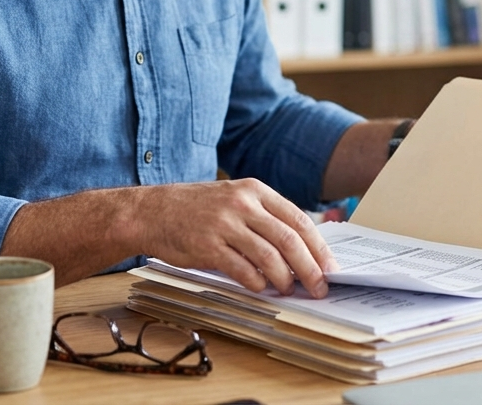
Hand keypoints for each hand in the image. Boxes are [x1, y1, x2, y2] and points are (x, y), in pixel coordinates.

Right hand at [133, 178, 338, 297]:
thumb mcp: (234, 199)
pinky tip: (260, 288)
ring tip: (288, 290)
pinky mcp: (208, 245)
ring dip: (284, 279)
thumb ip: (264, 218)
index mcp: (254, 190)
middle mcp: (242, 203)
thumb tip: (301, 251)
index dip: (318, 247)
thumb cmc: (196, 209)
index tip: (330, 268)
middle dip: (310, 268)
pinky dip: (256, 283)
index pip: (298, 220)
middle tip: (319, 288)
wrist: (152, 211)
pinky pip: (242, 269)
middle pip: (289, 239)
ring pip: (269, 256)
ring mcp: (224, 223)